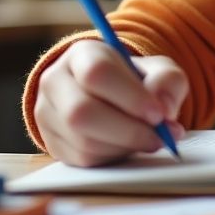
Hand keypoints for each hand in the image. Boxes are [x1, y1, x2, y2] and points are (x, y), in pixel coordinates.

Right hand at [34, 39, 187, 165]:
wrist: (113, 98)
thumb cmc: (137, 81)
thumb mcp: (159, 70)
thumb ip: (167, 81)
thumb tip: (163, 107)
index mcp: (81, 54)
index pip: (97, 72)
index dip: (130, 96)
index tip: (158, 114)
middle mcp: (55, 81)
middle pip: (82, 111)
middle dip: (128, 129)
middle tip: (161, 136)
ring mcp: (47, 114)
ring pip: (82, 140)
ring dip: (125, 145)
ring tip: (152, 139)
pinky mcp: (52, 143)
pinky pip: (82, 159)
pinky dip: (114, 156)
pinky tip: (131, 146)